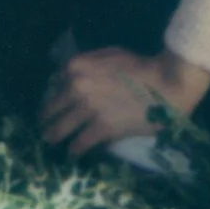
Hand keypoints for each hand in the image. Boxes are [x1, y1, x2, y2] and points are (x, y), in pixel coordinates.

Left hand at [39, 46, 209, 159]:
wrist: (165, 84)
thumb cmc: (140, 67)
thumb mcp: (109, 54)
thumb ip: (87, 64)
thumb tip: (70, 77)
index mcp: (76, 66)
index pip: (53, 84)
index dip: (53, 96)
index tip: (54, 106)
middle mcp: (76, 86)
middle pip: (51, 108)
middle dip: (46, 119)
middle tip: (44, 127)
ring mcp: (88, 108)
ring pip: (60, 128)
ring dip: (53, 136)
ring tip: (50, 142)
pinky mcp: (101, 128)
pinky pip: (80, 142)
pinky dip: (75, 149)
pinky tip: (73, 153)